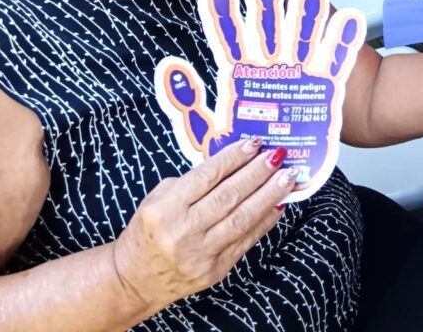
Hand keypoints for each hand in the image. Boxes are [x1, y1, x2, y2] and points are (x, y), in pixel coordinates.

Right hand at [112, 138, 293, 317]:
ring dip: (269, 195)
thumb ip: (192, 182)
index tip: (255, 143)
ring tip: (287, 177)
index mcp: (165, 209)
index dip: (234, 157)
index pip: (207, 177)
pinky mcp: (215, 271)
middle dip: (257, 173)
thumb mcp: (158, 198)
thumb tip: (234, 162)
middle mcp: (183, 232)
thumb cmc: (148, 230)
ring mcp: (201, 254)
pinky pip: (246, 241)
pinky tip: (278, 204)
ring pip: (242, 219)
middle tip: (278, 155)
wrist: (135, 279)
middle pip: (229, 196)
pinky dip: (265, 221)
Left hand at [156, 0, 363, 195]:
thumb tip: (170, 69)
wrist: (284, 174)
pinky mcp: (325, 85)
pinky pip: (335, 60)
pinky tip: (346, 19)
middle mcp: (270, 64)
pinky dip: (342, 41)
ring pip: (302, 34)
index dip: (223, 9)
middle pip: (267, 24)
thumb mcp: (207, 134)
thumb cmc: (245, 152)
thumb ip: (188, 104)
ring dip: (305, 12)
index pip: (229, 34)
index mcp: (240, 72)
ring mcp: (299, 70)